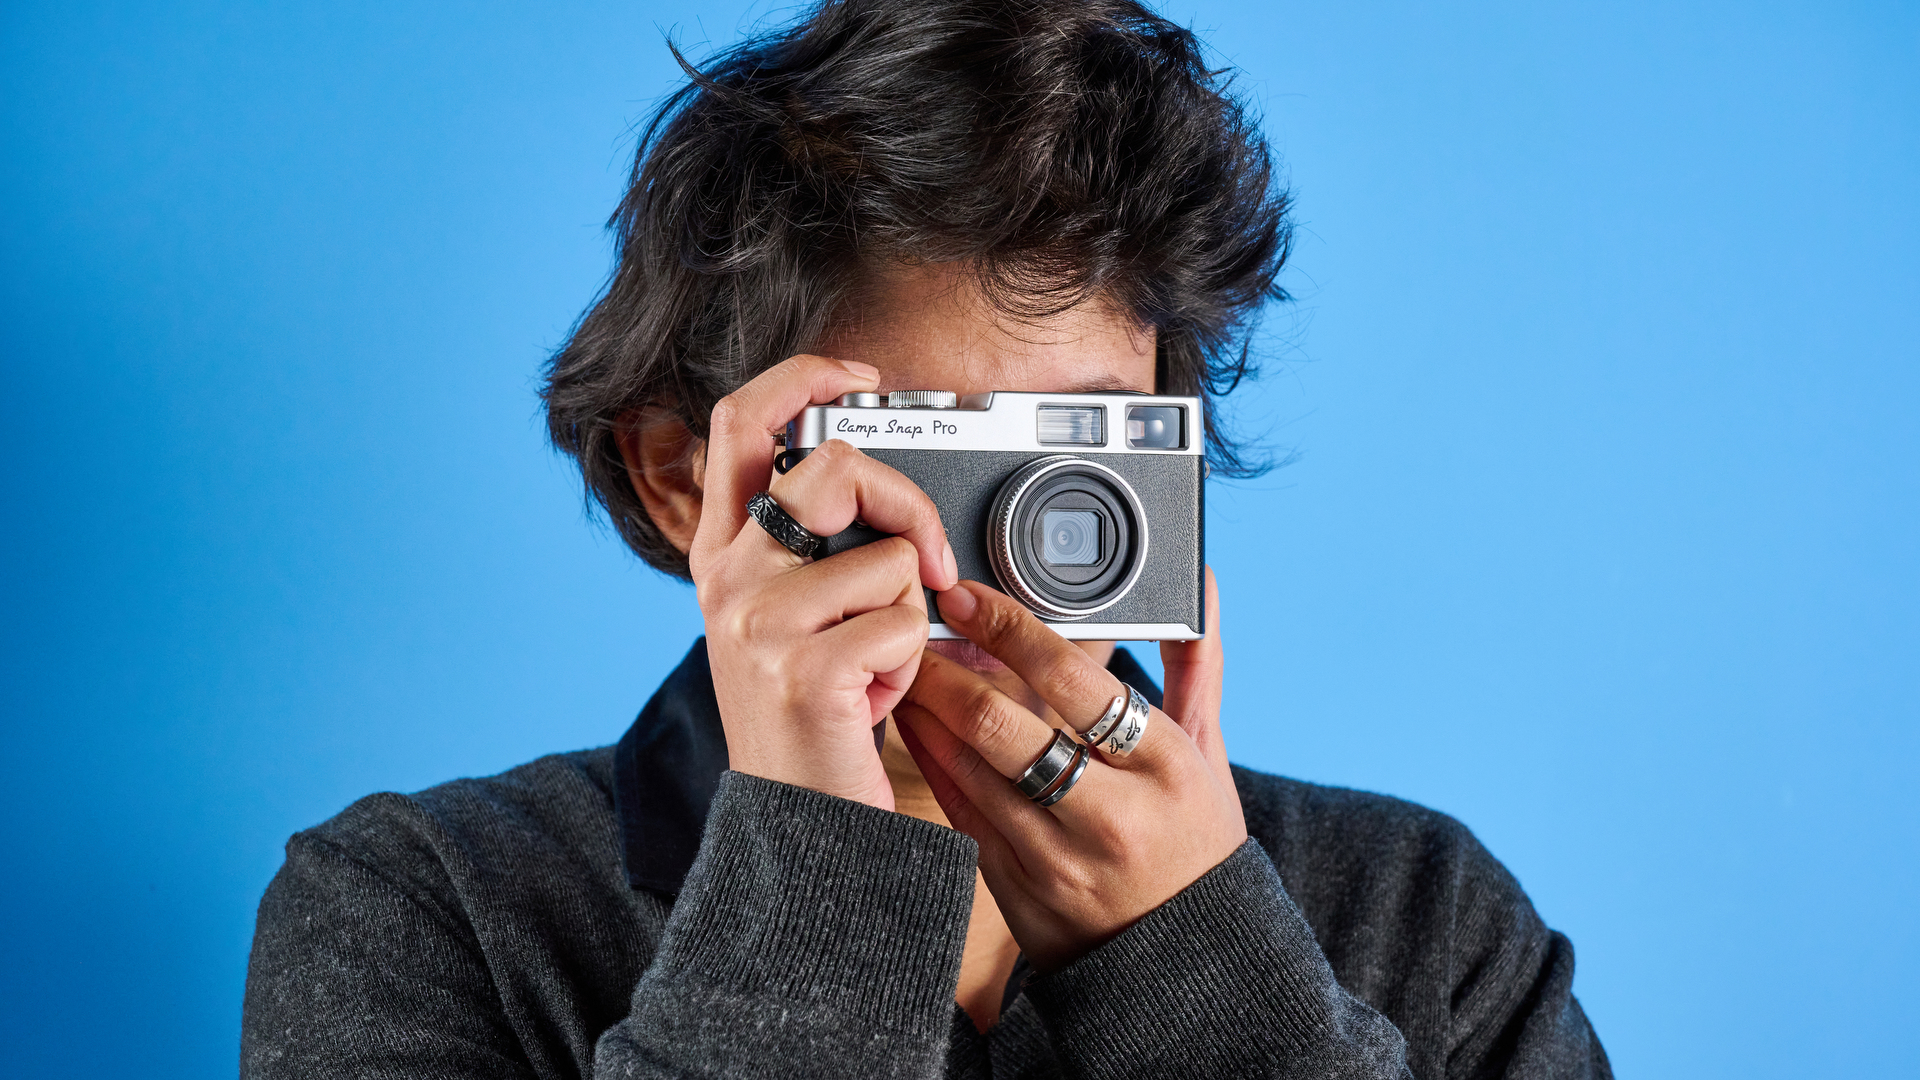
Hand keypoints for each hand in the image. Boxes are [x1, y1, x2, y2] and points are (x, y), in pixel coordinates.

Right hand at [691, 355, 960, 808]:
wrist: (798, 830)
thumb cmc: (815, 722)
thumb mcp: (792, 619)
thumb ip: (812, 545)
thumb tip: (877, 477)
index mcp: (723, 554)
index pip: (741, 421)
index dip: (803, 375)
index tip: (860, 375)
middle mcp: (728, 577)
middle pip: (836, 465)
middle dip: (909, 504)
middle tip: (927, 561)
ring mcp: (759, 621)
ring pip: (889, 554)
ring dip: (907, 612)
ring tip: (872, 665)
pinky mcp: (804, 668)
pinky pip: (905, 621)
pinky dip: (911, 662)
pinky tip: (873, 700)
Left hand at [895, 569, 1245, 970]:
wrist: (1180, 963)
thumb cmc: (1197, 845)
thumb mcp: (1209, 759)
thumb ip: (1198, 668)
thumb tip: (1195, 589)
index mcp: (1166, 769)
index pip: (1076, 683)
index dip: (1011, 631)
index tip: (968, 597)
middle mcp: (1111, 816)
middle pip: (1006, 728)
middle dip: (945, 670)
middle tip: (911, 629)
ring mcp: (1058, 860)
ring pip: (970, 771)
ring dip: (926, 712)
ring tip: (900, 668)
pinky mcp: (1018, 892)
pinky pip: (960, 814)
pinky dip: (931, 763)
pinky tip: (914, 726)